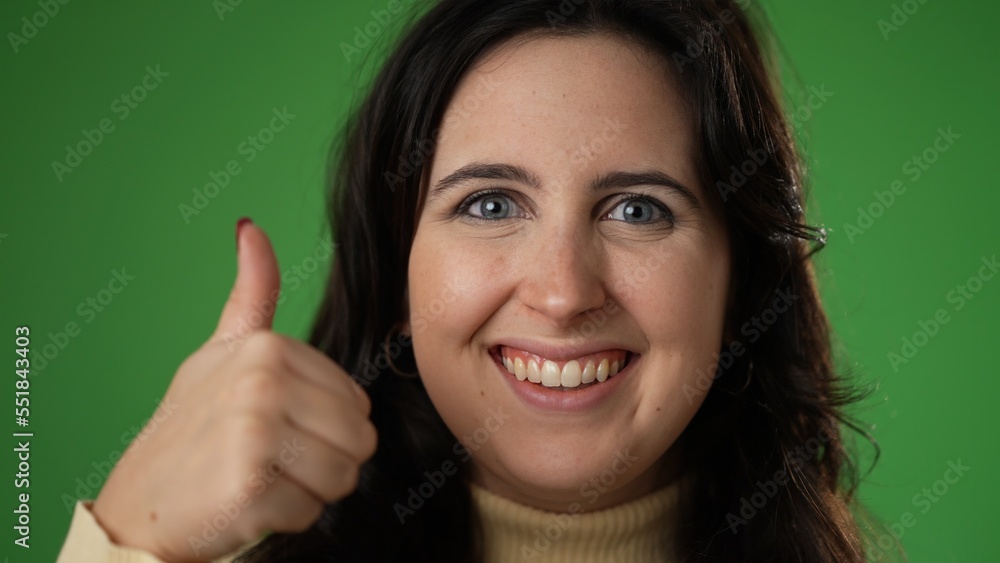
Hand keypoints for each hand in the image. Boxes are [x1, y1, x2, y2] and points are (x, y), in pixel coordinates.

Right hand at [91, 220, 375, 561]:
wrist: (138, 504)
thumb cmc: (191, 428)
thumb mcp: (220, 351)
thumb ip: (252, 294)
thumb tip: (251, 227)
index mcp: (267, 347)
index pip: (358, 403)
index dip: (326, 428)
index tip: (277, 428)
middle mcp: (262, 381)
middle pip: (360, 440)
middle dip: (325, 463)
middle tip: (272, 461)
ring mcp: (254, 431)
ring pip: (344, 477)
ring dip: (309, 492)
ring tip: (262, 479)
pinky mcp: (248, 485)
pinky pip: (313, 512)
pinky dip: (284, 519)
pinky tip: (246, 505)